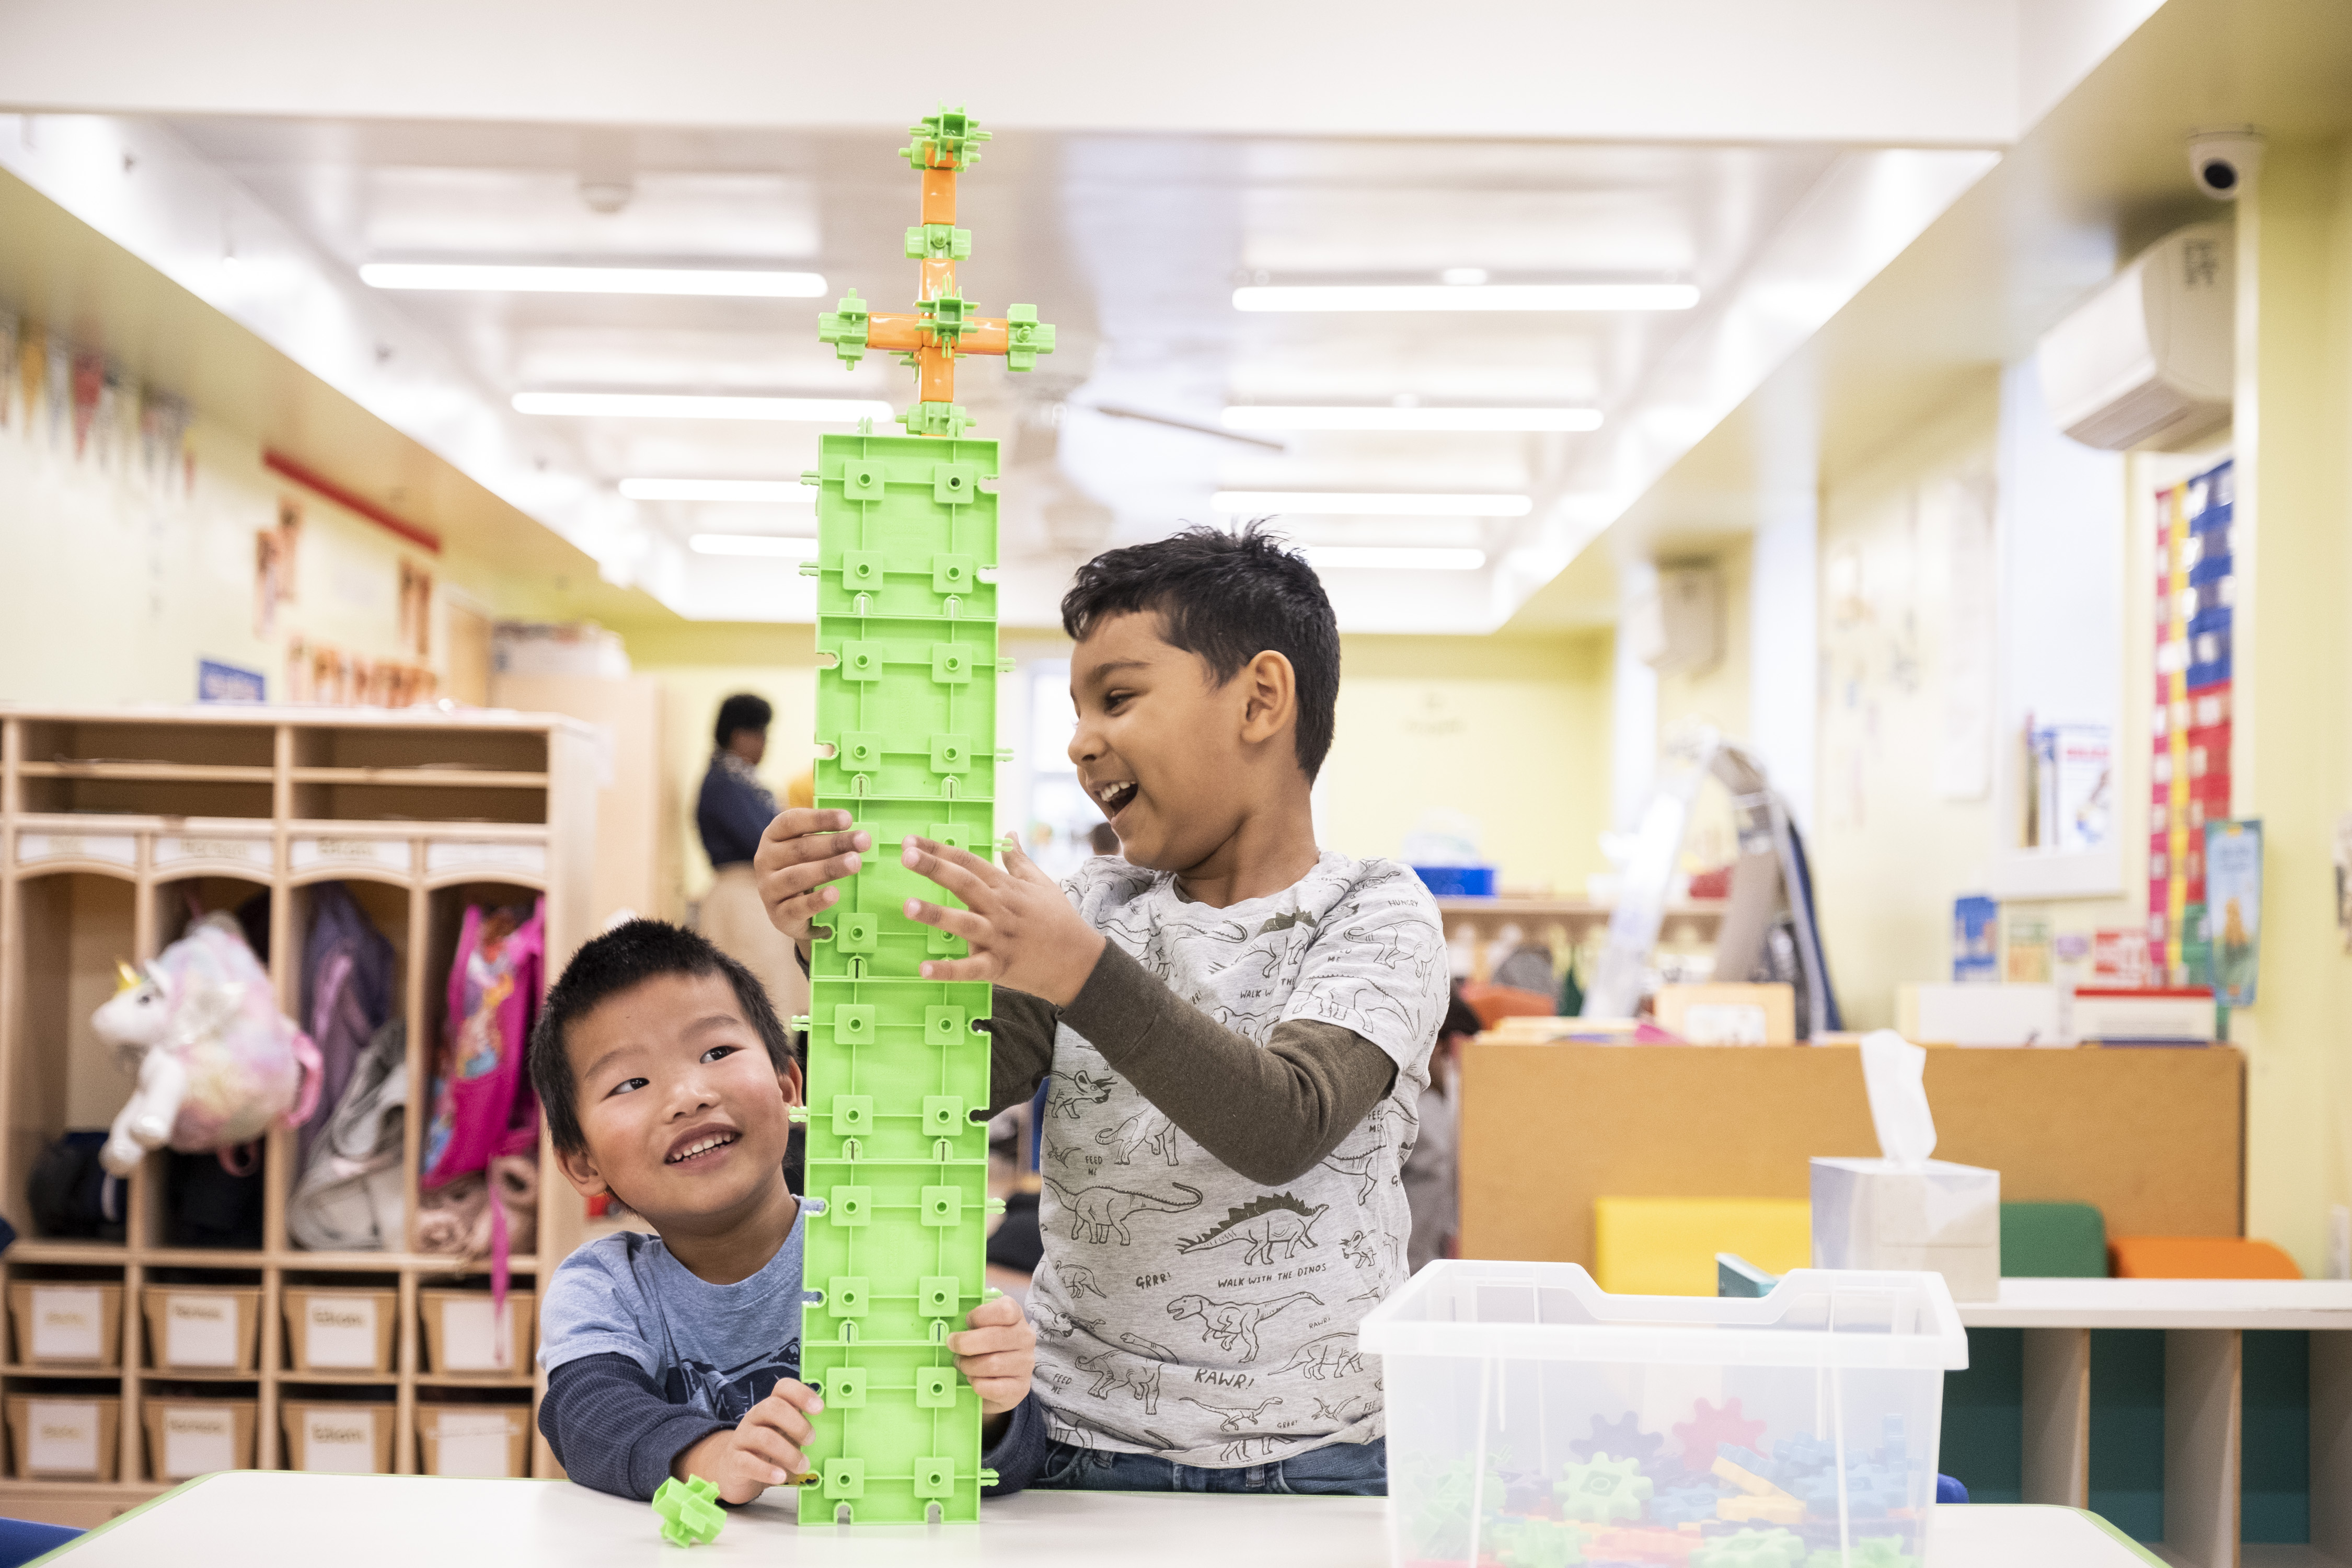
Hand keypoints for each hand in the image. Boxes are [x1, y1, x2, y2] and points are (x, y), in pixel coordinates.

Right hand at [673, 1379, 823, 1503]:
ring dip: (788, 1452)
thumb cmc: (769, 1449)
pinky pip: (747, 1462)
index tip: (819, 1408)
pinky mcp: (734, 1461)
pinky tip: (780, 1477)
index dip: (802, 1393)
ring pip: (764, 1437)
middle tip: (811, 1440)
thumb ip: (803, 1427)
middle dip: (797, 1424)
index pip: (783, 1388)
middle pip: (772, 1408)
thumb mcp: (786, 1433)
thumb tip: (836, 1429)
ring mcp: (743, 1438)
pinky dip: (766, 1470)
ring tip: (802, 1465)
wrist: (733, 1469)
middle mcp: (755, 1417)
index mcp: (771, 1406)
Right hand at [753, 809, 870, 958]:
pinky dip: (816, 901)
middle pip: (800, 849)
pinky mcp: (778, 914)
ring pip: (797, 876)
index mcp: (773, 836)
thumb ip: (828, 839)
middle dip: (834, 843)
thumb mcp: (810, 850)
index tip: (848, 818)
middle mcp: (765, 859)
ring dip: (828, 868)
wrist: (790, 911)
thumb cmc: (805, 869)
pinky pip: (796, 908)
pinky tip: (834, 894)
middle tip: (863, 841)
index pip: (792, 821)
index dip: (820, 818)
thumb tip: (862, 834)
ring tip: (855, 863)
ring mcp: (768, 888)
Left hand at [899, 836, 1105, 1004]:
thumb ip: (1018, 859)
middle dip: (934, 869)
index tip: (912, 840)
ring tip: (908, 906)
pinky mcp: (1000, 967)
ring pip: (965, 924)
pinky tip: (923, 969)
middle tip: (906, 855)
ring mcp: (999, 938)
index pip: (969, 862)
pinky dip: (948, 970)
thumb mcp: (1041, 883)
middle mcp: (1000, 909)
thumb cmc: (1059, 920)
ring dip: (937, 915)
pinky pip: (971, 969)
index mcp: (1007, 887)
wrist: (1080, 961)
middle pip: (965, 884)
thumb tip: (1009, 832)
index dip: (940, 850)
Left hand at [948, 1293, 1036, 1419]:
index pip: (1005, 1310)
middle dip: (965, 1343)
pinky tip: (974, 1380)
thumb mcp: (983, 1327)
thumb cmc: (986, 1348)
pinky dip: (977, 1385)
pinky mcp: (1020, 1388)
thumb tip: (949, 1329)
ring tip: (962, 1365)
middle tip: (952, 1345)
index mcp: (1016, 1317)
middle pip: (994, 1338)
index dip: (980, 1316)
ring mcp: (1025, 1364)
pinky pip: (993, 1388)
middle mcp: (1025, 1338)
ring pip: (992, 1364)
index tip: (967, 1322)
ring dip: (969, 1366)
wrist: (1002, 1381)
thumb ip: (971, 1323)